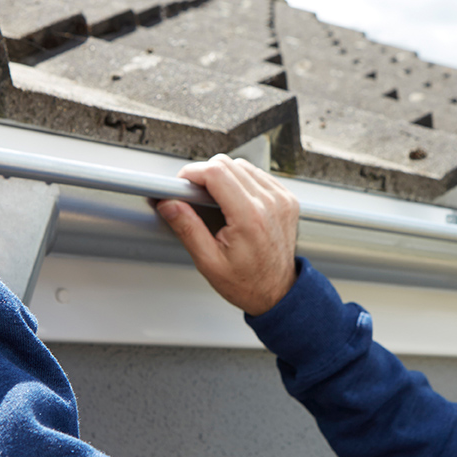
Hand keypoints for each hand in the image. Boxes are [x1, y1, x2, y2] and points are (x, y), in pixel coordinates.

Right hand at [156, 155, 299, 315]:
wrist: (278, 292)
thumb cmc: (247, 283)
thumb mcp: (209, 262)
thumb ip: (187, 228)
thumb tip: (169, 204)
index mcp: (250, 218)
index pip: (216, 173)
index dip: (192, 173)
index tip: (181, 184)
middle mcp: (270, 203)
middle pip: (228, 164)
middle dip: (204, 175)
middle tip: (194, 195)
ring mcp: (282, 199)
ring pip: (242, 166)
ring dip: (224, 177)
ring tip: (215, 201)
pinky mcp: (287, 198)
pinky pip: (258, 175)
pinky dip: (241, 181)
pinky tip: (234, 200)